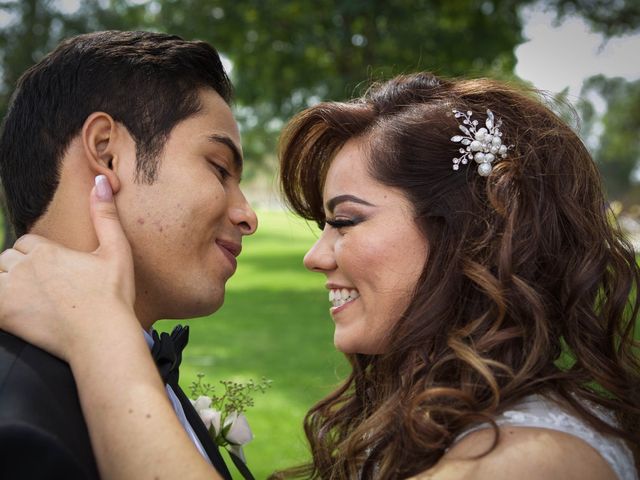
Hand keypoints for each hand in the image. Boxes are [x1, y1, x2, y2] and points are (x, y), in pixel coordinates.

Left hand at [0, 175, 135, 361]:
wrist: (102, 337)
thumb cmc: (112, 296)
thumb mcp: (117, 251)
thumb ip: (104, 215)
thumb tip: (98, 181)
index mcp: (47, 250)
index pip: (28, 243)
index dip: (41, 255)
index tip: (57, 271)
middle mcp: (24, 267)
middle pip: (9, 259)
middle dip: (22, 268)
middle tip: (46, 287)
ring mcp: (10, 292)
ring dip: (9, 284)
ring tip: (32, 299)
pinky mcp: (4, 314)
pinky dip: (3, 303)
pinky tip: (18, 311)